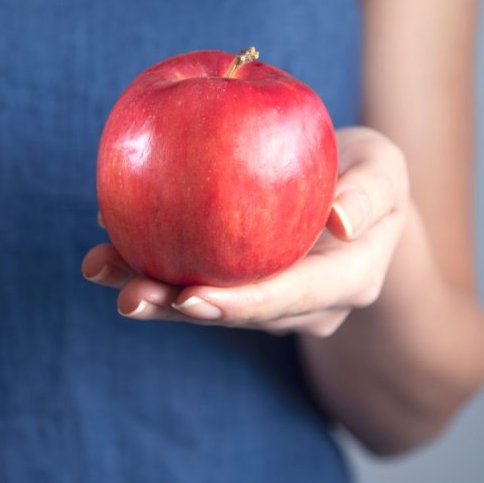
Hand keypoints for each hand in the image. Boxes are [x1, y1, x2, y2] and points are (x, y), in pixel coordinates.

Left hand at [82, 126, 409, 337]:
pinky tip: (106, 236)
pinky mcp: (234, 285)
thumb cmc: (369, 174)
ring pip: (202, 301)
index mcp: (345, 283)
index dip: (237, 303)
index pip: (288, 298)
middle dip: (175, 308)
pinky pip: (190, 275)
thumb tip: (341, 220)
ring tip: (97, 268)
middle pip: (233, 312)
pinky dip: (148, 258)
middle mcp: (302, 307)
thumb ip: (372, 191)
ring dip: (149, 290)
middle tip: (126, 297)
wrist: (354, 198)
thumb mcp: (386, 170)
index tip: (188, 296)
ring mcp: (265, 303)